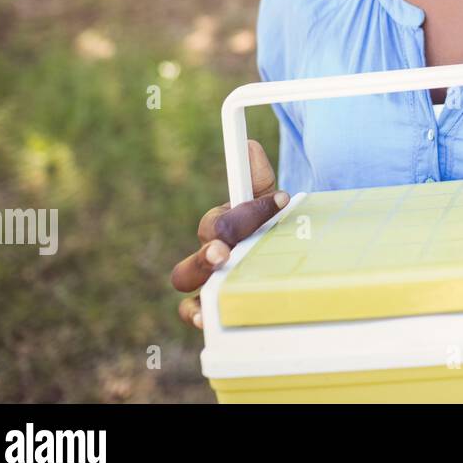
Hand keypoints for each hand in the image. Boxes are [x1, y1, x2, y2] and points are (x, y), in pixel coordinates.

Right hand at [170, 139, 289, 328]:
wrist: (276, 251)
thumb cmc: (265, 225)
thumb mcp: (266, 201)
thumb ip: (258, 176)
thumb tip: (249, 145)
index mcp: (220, 226)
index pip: (220, 220)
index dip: (244, 213)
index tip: (276, 203)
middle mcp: (207, 254)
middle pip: (193, 252)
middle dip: (207, 251)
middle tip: (224, 249)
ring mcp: (207, 281)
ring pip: (186, 280)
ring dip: (201, 278)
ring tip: (218, 276)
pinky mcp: (211, 306)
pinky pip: (192, 312)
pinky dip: (195, 314)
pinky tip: (207, 316)